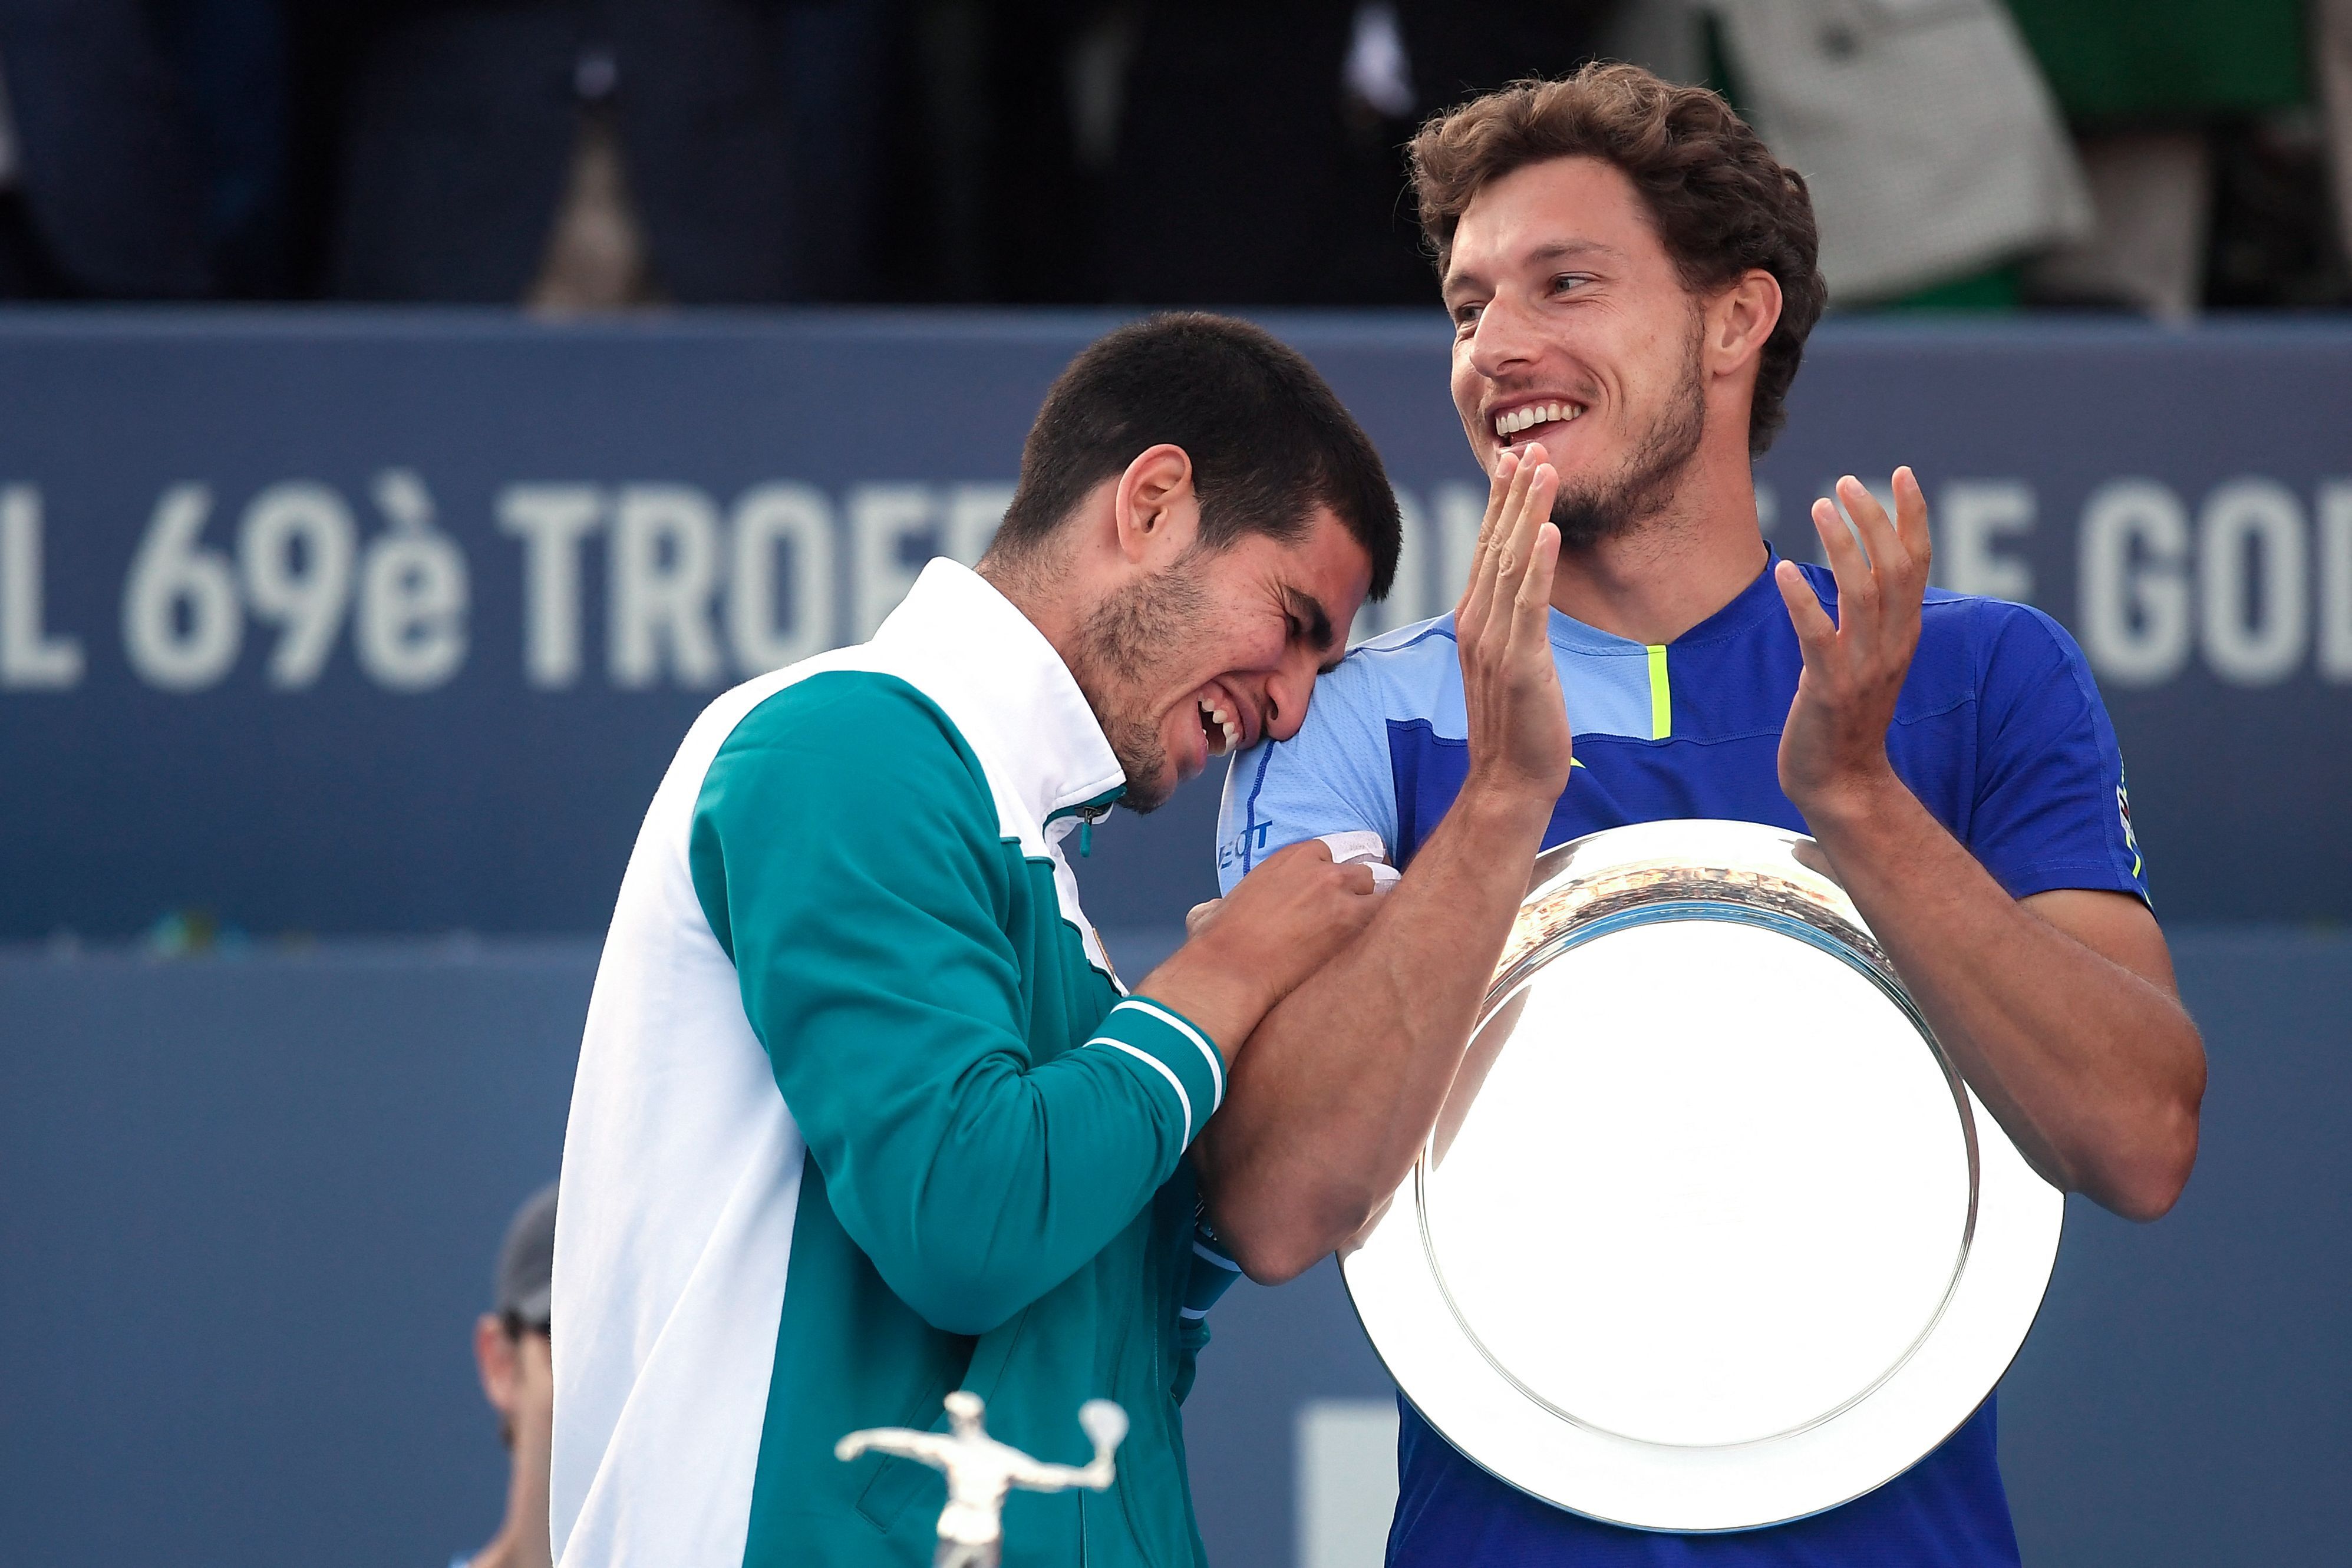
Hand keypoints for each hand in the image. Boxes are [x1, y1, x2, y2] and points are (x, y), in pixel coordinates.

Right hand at [1138, 840, 1378, 1062]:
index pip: (1334, 854)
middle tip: (1363, 919)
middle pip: (1366, 870)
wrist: (1228, 971)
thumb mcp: (1213, 911)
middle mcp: (1321, 869)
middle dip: (1366, 893)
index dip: (1339, 878)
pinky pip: (1393, 915)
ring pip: (1387, 890)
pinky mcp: (1355, 923)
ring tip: (1380, 938)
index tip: (1339, 895)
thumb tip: (1212, 912)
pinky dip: (1393, 930)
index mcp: (1291, 858)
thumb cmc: (1215, 946)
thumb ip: (1222, 904)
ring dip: (1383, 911)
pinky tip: (1388, 951)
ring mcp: (1341, 893)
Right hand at [1454, 445, 1572, 808]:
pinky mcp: (1520, 662)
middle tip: (1529, 447)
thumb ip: (1511, 624)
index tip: (1513, 461)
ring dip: (1528, 513)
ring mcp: (1494, 642)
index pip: (1486, 550)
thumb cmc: (1517, 726)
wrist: (1509, 780)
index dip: (1500, 503)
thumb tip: (1521, 594)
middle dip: (1513, 494)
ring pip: (1510, 563)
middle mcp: (1476, 624)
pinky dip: (1537, 565)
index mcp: (1474, 622)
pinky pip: (1528, 604)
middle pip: (1494, 545)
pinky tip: (1548, 532)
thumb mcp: (1510, 663)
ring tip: (1543, 470)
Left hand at [1774, 469, 1930, 820]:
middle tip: (1845, 483)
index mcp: (1904, 635)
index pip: (1918, 564)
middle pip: (1895, 569)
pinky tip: (1783, 571)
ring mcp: (1863, 668)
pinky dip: (1803, 599)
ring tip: (1819, 506)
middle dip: (1875, 520)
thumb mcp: (1867, 660)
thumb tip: (1852, 571)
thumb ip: (1867, 620)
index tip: (1900, 474)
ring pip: (1862, 593)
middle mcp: (1892, 646)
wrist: (1841, 783)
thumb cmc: (1845, 718)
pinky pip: (1818, 635)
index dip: (1912, 517)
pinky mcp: (1829, 688)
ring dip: (1841, 545)